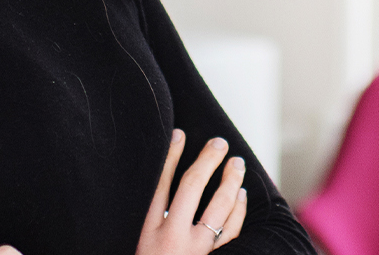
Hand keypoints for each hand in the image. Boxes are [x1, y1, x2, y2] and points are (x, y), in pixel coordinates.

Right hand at [138, 129, 246, 253]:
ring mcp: (195, 249)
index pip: (159, 183)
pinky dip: (238, 210)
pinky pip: (231, 231)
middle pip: (192, 187)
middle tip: (219, 143)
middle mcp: (172, 238)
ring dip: (231, 181)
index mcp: (147, 231)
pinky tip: (241, 195)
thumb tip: (159, 186)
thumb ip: (145, 220)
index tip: (179, 134)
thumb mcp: (136, 243)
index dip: (171, 156)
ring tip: (237, 163)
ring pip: (220, 207)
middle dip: (207, 160)